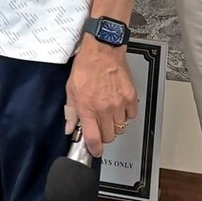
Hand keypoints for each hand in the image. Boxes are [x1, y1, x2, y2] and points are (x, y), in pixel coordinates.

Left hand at [65, 39, 138, 156]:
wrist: (103, 49)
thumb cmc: (87, 65)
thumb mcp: (71, 88)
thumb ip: (71, 111)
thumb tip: (70, 127)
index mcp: (87, 107)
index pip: (93, 138)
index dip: (94, 149)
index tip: (95, 150)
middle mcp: (104, 108)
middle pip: (109, 136)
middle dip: (103, 134)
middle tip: (99, 125)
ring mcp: (119, 104)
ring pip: (120, 128)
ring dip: (114, 124)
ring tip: (108, 112)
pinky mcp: (131, 97)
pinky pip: (131, 116)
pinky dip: (126, 115)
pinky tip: (119, 107)